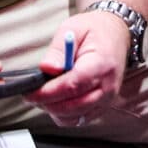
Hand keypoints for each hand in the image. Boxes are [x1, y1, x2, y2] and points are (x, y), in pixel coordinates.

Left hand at [30, 12, 130, 126]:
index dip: (48, 93)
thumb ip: (59, 49)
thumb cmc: (96, 29)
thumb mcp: (73, 28)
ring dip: (55, 111)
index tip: (30, 92)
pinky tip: (58, 100)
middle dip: (47, 103)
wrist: (117, 32)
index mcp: (101, 64)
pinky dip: (65, 114)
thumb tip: (46, 69)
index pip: (72, 87)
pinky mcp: (103, 105)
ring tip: (45, 95)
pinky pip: (80, 119)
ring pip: (75, 118)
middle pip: (72, 107)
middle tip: (32, 94)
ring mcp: (107, 99)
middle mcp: (107, 86)